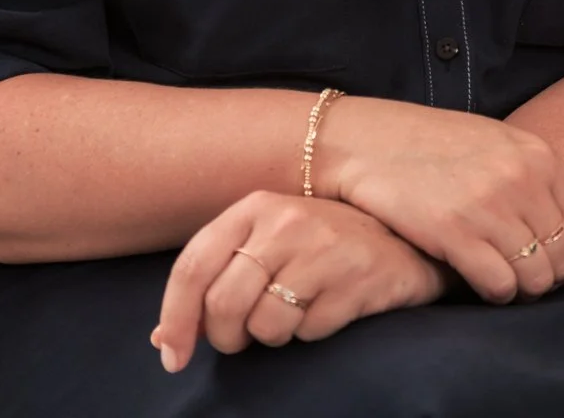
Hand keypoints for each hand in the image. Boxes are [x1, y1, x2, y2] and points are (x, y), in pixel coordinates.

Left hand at [151, 191, 448, 372]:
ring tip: (294, 313)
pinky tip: (327, 307)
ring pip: (265, 325)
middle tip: (243, 338)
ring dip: (272, 336)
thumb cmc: (320, 244)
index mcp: (254, 207)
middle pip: (223, 303)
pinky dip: (310, 333)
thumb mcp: (265, 242)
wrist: (402, 235)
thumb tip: (162, 341)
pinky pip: (308, 331)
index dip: (174, 318)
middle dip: (226, 337)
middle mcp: (286, 221)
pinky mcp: (356, 278)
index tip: (171, 356)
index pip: (193, 266)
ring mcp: (323, 248)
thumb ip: (215, 279)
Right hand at [312, 97, 563, 303]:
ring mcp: (488, 205)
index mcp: (539, 155)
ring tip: (503, 282)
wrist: (366, 141)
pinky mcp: (453, 232)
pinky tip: (478, 281)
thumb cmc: (435, 145)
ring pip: (536, 277)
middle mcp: (521, 178)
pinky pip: (499, 285)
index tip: (550, 264)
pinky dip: (495, 293)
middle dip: (550, 278)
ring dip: (523, 290)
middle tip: (525, 278)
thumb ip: (562, 190)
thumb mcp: (504, 151)